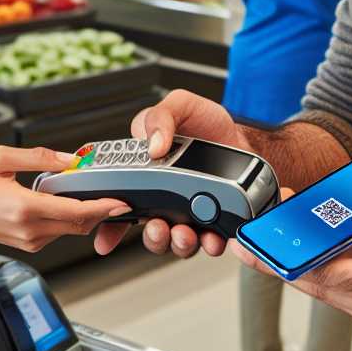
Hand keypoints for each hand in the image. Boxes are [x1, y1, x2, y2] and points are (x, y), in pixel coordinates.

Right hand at [0, 146, 129, 253]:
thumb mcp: (0, 157)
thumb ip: (40, 158)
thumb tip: (71, 160)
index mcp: (23, 207)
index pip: (75, 212)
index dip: (103, 208)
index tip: (121, 202)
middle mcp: (28, 229)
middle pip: (79, 225)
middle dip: (101, 211)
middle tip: (116, 193)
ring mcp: (27, 240)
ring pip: (70, 230)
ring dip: (84, 214)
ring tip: (93, 193)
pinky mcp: (25, 243)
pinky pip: (57, 232)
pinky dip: (68, 218)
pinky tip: (68, 201)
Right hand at [93, 90, 248, 258]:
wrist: (246, 135)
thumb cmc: (209, 123)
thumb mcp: (180, 106)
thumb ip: (160, 117)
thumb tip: (152, 146)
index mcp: (149, 176)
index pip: (121, 207)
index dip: (110, 227)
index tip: (105, 240)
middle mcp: (168, 200)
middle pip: (151, 232)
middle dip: (152, 236)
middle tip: (157, 226)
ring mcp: (193, 214)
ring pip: (178, 243)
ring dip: (178, 243)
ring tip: (185, 232)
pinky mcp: (217, 221)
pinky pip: (211, 242)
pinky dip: (210, 244)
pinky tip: (213, 235)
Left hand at [231, 202, 351, 348]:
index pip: (331, 276)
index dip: (294, 258)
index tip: (264, 245)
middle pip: (318, 288)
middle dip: (281, 264)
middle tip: (247, 242)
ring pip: (328, 295)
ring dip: (300, 271)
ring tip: (270, 246)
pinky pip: (344, 299)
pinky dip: (324, 278)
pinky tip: (312, 259)